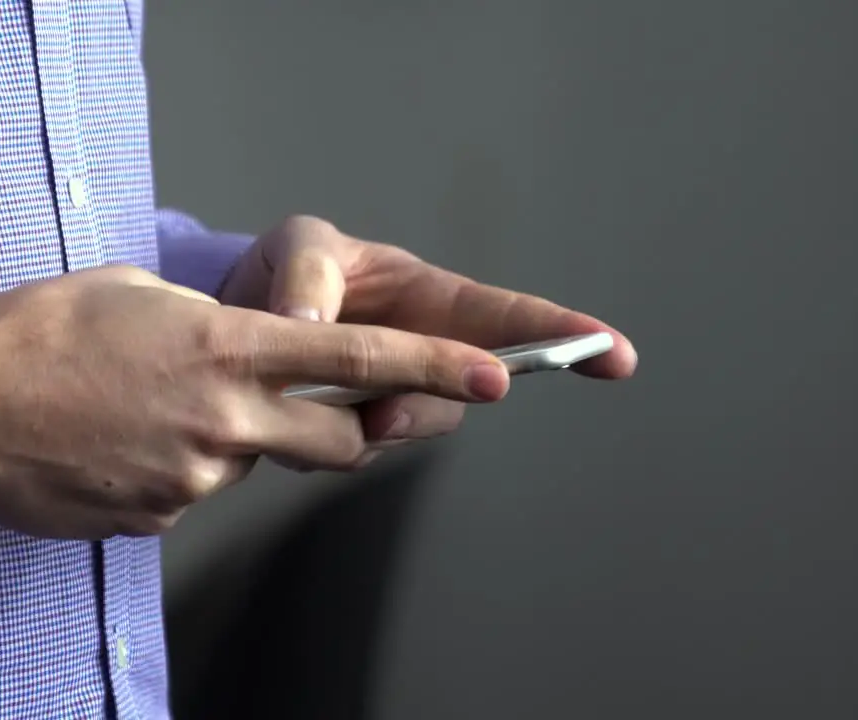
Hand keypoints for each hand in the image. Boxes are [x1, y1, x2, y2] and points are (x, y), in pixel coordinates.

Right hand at [0, 265, 506, 538]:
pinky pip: (204, 490)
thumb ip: (223, 325)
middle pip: (341, 440)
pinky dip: (186, 465)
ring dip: (241, 439)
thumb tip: (264, 348)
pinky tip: (129, 441)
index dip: (436, 369)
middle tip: (317, 407)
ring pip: (261, 463)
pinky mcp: (163, 516)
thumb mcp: (143, 294)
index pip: (362, 359)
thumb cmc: (43, 332)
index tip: (496, 376)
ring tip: (165, 408)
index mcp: (231, 347)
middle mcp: (229, 416)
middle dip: (348, 429)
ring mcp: (197, 473)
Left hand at [218, 215, 637, 455]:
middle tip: (381, 416)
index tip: (616, 354)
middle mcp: (427, 355)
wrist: (241, 319)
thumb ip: (310, 276)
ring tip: (302, 403)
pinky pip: (350, 452)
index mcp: (431, 301)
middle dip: (430, 406)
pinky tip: (283, 417)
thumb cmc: (293, 269)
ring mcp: (392, 399)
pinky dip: (315, 441)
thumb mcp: (301, 248)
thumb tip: (308, 327)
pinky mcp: (349, 434)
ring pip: (404, 430)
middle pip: (462, 393)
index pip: (508, 318)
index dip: (565, 334)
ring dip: (364, 426)